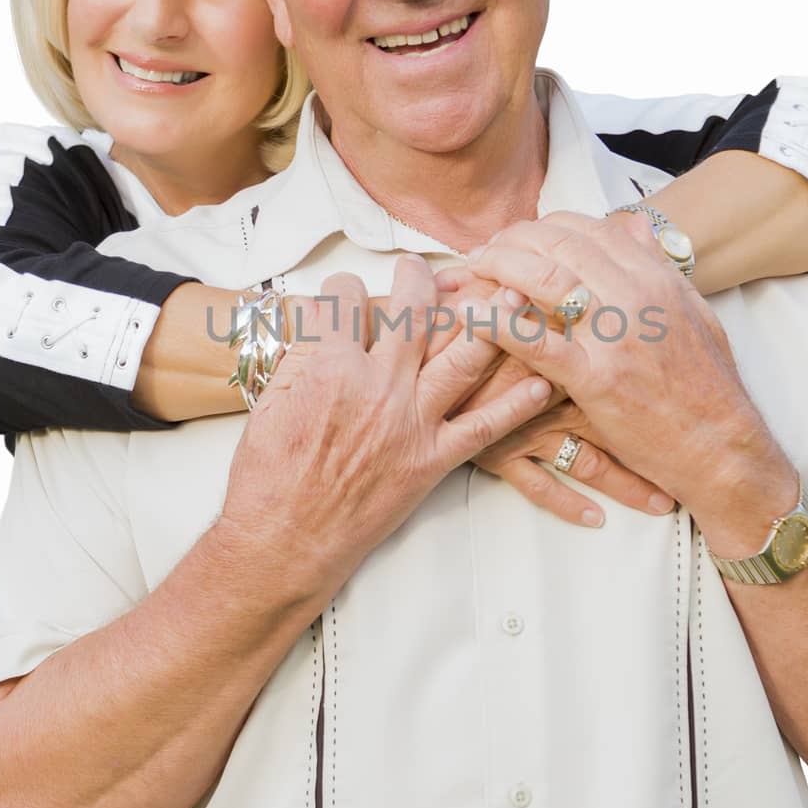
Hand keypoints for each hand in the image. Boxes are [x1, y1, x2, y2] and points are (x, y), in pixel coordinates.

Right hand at [220, 258, 553, 596]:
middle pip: (415, 313)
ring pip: (463, 357)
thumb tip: (319, 319)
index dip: (345, 287)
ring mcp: (411, 423)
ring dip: (490, 321)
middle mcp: (379, 386)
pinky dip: (515, 405)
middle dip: (422, 279)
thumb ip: (301, 354)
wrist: (284, 538)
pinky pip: (484, 427)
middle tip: (424, 269)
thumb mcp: (271, 401)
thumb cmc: (268, 475)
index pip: (348, 299)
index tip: (348, 291)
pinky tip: (539, 382)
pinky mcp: (432, 461)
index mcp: (331, 366)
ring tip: (506, 296)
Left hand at [463, 215, 797, 556]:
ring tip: (470, 273)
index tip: (518, 238)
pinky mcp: (597, 379)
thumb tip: (634, 225)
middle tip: (483, 253)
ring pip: (544, 279)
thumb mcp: (694, 313)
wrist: (722, 448)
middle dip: (512, 241)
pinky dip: (497, 323)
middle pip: (559, 244)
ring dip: (498, 268)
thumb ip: (660, 267)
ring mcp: (616, 336)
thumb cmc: (707, 388)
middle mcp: (637, 296)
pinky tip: (470, 315)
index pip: (587, 229)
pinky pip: (535, 341)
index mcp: (656, 278)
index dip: (542, 228)